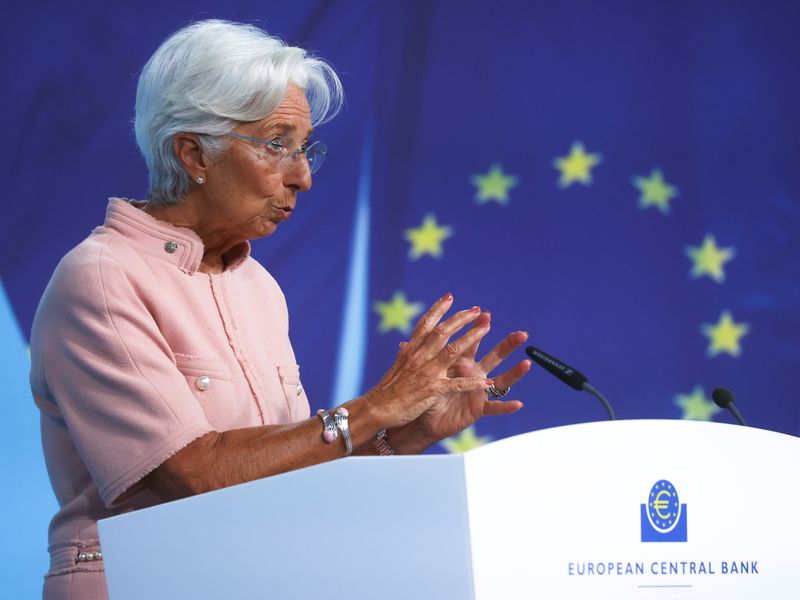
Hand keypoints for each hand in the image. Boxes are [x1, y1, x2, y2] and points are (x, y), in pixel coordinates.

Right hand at [362, 293, 494, 430]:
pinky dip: (474, 383)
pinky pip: (457, 384)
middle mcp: (419, 356)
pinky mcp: (433, 390)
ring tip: (486, 328)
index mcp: (411, 349)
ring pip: (453, 350)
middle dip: (461, 318)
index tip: (450, 296)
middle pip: (443, 331)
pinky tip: (488, 382)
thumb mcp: (396, 366)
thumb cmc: (387, 389)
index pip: (425, 323)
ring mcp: (427, 372)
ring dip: (471, 337)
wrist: (376, 408)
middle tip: (476, 309)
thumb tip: (405, 344)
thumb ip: (405, 354)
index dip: (438, 309)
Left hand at [407, 311, 531, 444]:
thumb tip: (402, 342)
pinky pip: (493, 407)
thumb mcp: (422, 374)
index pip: (471, 342)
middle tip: (522, 334)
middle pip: (494, 357)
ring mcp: (478, 391)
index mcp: (460, 364)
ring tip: (527, 363)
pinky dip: (506, 406)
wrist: (422, 420)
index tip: (485, 312)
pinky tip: (519, 404)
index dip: (477, 328)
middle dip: (507, 345)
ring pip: (500, 380)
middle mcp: (474, 375)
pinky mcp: (477, 408)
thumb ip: (418, 359)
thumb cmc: (424, 395)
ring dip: (515, 372)